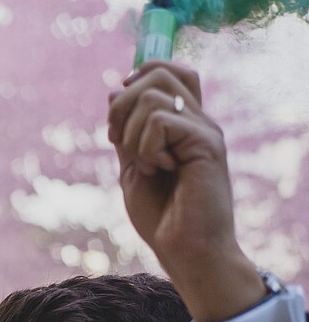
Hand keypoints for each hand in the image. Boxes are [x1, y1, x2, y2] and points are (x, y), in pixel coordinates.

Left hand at [108, 62, 262, 321]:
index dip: (141, 75)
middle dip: (121, 104)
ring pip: (154, 95)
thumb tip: (115, 90)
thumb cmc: (162, 217)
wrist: (186, 251)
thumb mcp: (133, 167)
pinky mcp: (206, 144)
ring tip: (143, 164)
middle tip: (116, 141)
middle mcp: (199, 121)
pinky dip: (145, 148)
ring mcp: (205, 130)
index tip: (118, 109)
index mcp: (184, 123)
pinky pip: (159, 122)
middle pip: (159, 74)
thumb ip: (125, 132)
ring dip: (131, 132)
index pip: (171, 70)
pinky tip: (158, 170)